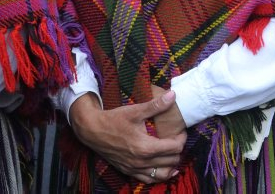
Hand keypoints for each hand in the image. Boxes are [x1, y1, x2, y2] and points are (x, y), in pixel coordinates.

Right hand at [69, 90, 185, 183]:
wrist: (92, 131)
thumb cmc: (114, 120)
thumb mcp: (135, 110)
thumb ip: (156, 105)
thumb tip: (172, 95)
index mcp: (146, 147)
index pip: (175, 148)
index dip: (182, 138)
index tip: (180, 130)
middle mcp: (142, 162)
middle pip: (172, 161)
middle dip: (178, 150)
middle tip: (177, 138)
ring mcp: (135, 168)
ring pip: (162, 174)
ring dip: (171, 165)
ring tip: (173, 153)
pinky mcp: (128, 171)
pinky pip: (149, 179)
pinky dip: (159, 175)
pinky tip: (164, 168)